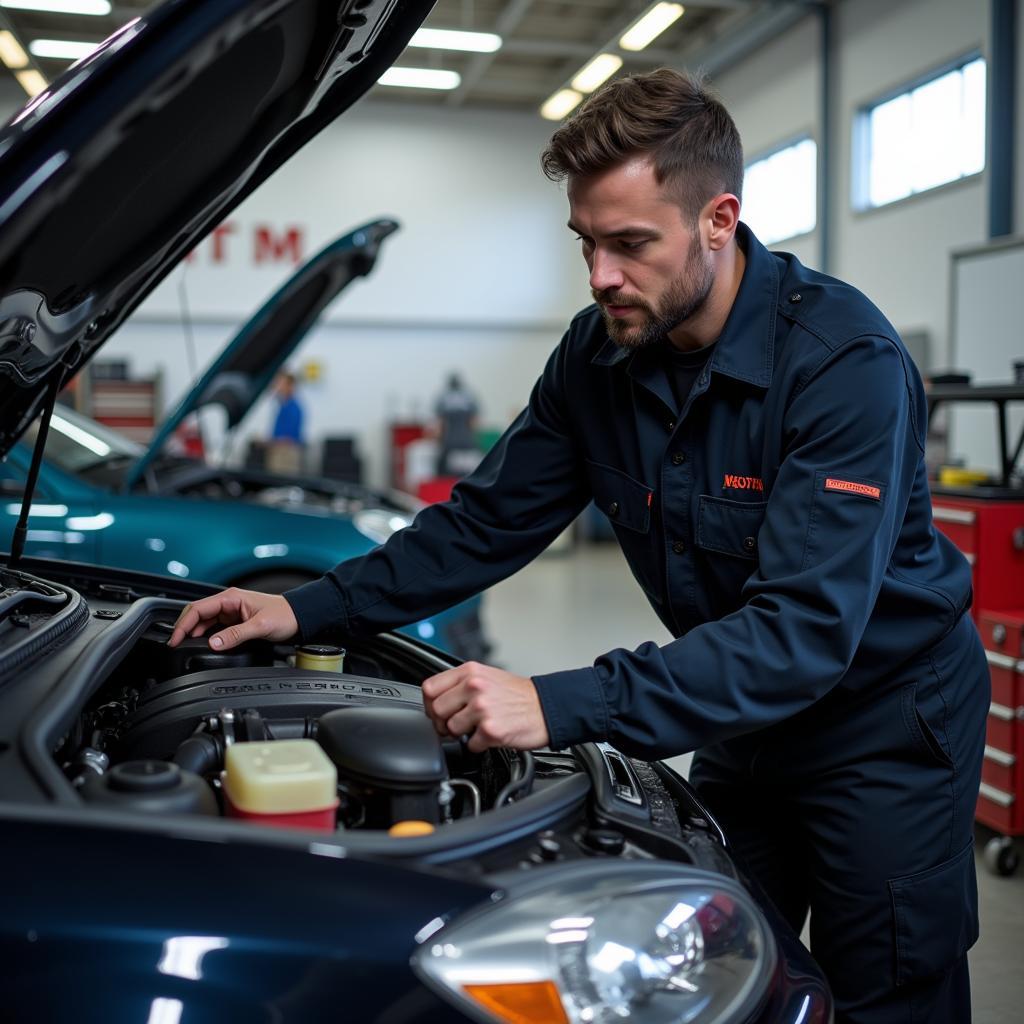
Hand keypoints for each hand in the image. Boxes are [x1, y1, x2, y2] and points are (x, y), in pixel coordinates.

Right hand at [168, 587, 298, 649]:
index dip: (183, 624)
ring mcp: (231, 611)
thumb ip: (236, 635)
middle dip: (184, 627)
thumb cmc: (285, 615)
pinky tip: (201, 643)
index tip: (175, 639)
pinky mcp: (235, 621)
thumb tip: (214, 643)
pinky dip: (204, 634)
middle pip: (197, 613)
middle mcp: (228, 603)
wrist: (299, 617)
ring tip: (184, 645)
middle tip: (175, 644)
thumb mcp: (260, 626)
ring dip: (193, 632)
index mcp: (231, 598)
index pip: (198, 608)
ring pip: (204, 621)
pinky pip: (214, 627)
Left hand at [421, 661, 549, 752]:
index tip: (437, 711)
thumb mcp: (487, 676)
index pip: (430, 688)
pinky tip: (489, 736)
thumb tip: (437, 699)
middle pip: (436, 710)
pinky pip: (470, 745)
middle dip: (443, 723)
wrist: (546, 707)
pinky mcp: (491, 730)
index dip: (429, 704)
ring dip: (461, 735)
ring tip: (476, 729)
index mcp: (470, 672)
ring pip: (450, 729)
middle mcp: (474, 687)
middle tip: (454, 726)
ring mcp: (482, 708)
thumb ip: (461, 684)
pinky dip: (478, 745)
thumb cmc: (518, 695)